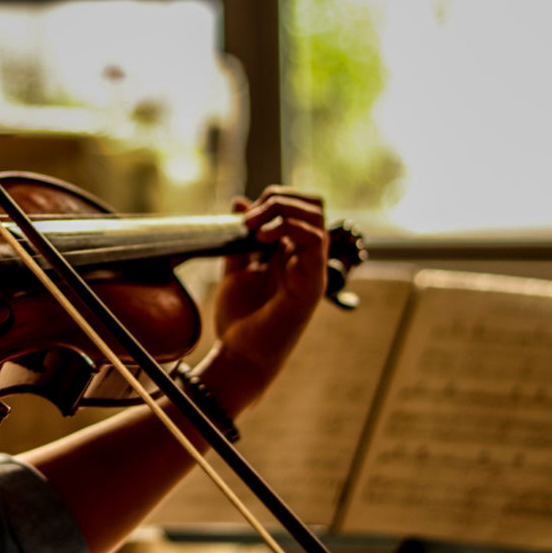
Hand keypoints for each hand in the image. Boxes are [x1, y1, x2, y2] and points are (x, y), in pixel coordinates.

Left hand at [204, 186, 327, 405]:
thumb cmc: (240, 318)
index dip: (274, 198)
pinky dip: (288, 229)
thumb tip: (239, 201)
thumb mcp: (235, 269)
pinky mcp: (312, 283)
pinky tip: (263, 239)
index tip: (243, 214)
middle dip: (280, 197)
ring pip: (316, 216)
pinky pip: (315, 241)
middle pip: (313, 204)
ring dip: (282, 210)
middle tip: (250, 218)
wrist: (239, 355)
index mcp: (289, 251)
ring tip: (254, 226)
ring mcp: (311, 269)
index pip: (299, 205)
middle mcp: (304, 257)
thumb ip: (239, 238)